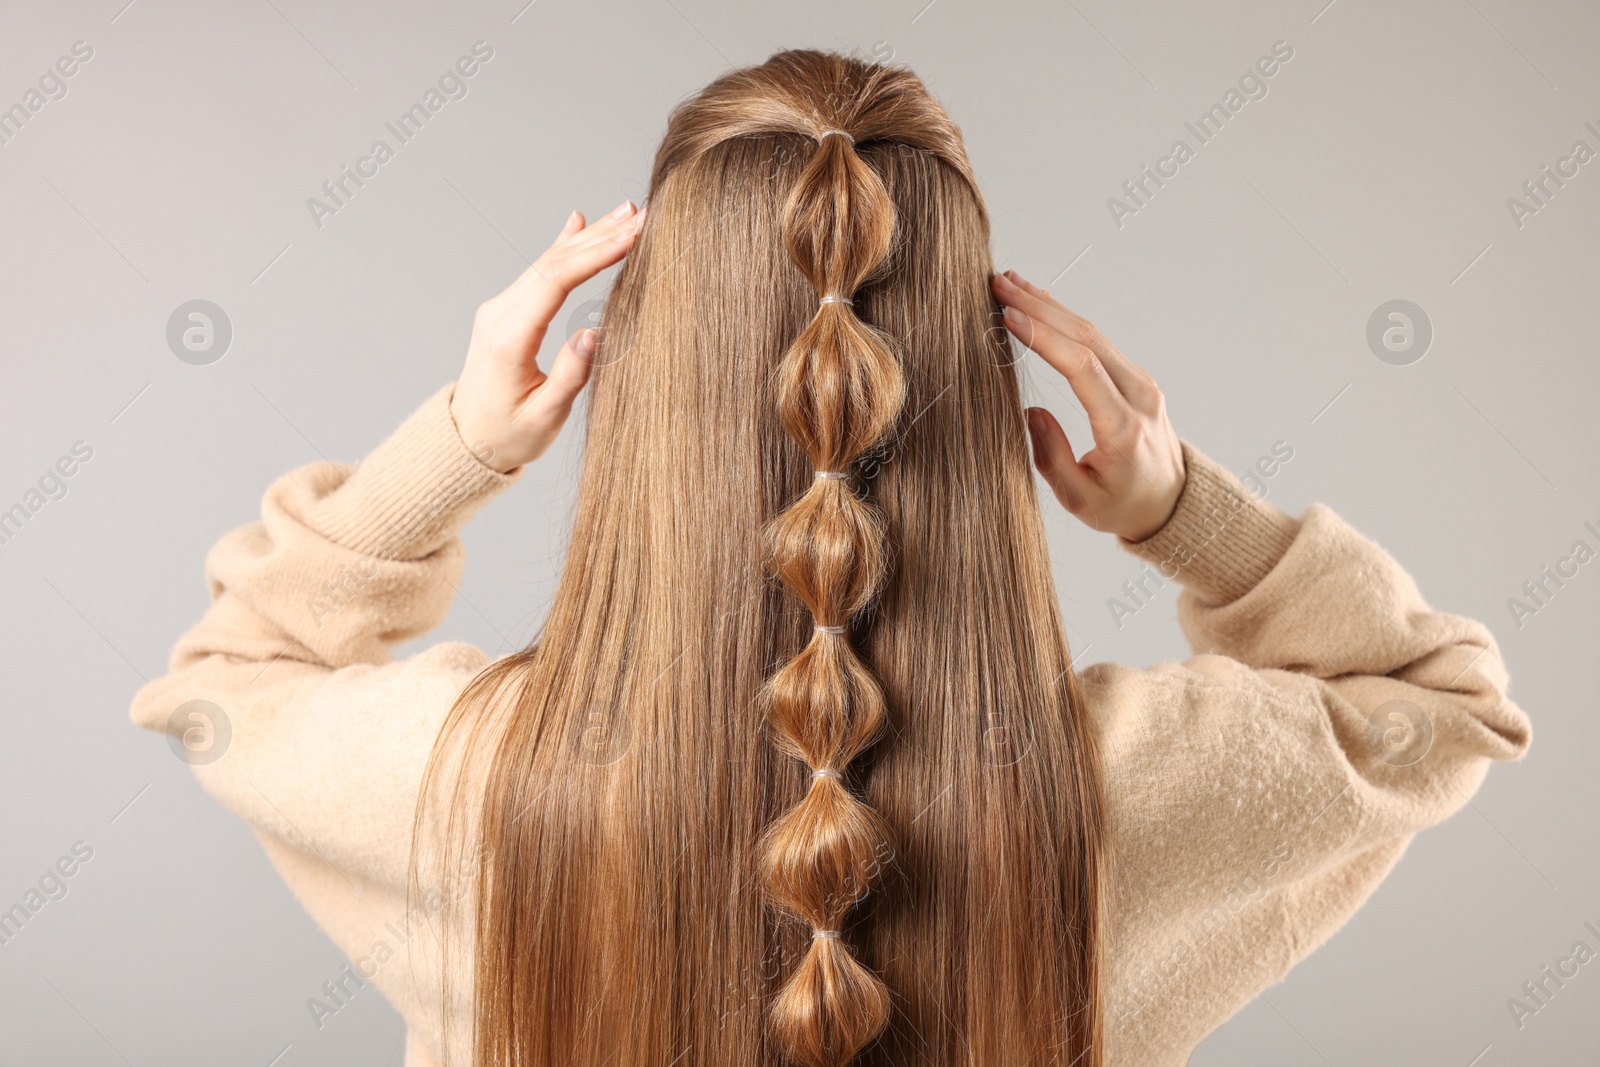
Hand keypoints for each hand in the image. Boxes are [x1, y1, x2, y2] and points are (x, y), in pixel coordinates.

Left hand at [450, 200, 646, 472]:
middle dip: (600, 236)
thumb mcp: (544, 418)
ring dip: (588, 237)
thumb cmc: (508, 436)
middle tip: (641, 215)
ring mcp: (500, 309)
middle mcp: (499, 315)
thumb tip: (593, 333)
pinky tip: (579, 221)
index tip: (632, 236)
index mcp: (509, 339)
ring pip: (548, 262)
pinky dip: (563, 246)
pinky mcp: (506, 311)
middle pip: (554, 262)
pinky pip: (539, 272)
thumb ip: (571, 376)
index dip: (596, 255)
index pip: (556, 282)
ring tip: (625, 214)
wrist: (466, 441)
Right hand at [992, 270, 1185, 541]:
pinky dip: (1066, 319)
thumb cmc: (1122, 505)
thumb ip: (1052, 459)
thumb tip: (1031, 412)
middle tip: (999, 285)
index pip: (1083, 368)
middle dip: (1040, 308)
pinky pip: (1099, 340)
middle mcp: (1138, 397)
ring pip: (1093, 332)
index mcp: (1123, 428)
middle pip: (1087, 339)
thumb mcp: (1080, 500)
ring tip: (1012, 284)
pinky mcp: (1135, 377)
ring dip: (1051, 306)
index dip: (1044, 338)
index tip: (1010, 316)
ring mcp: (1141, 383)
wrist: (1171, 502)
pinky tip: (1040, 304)